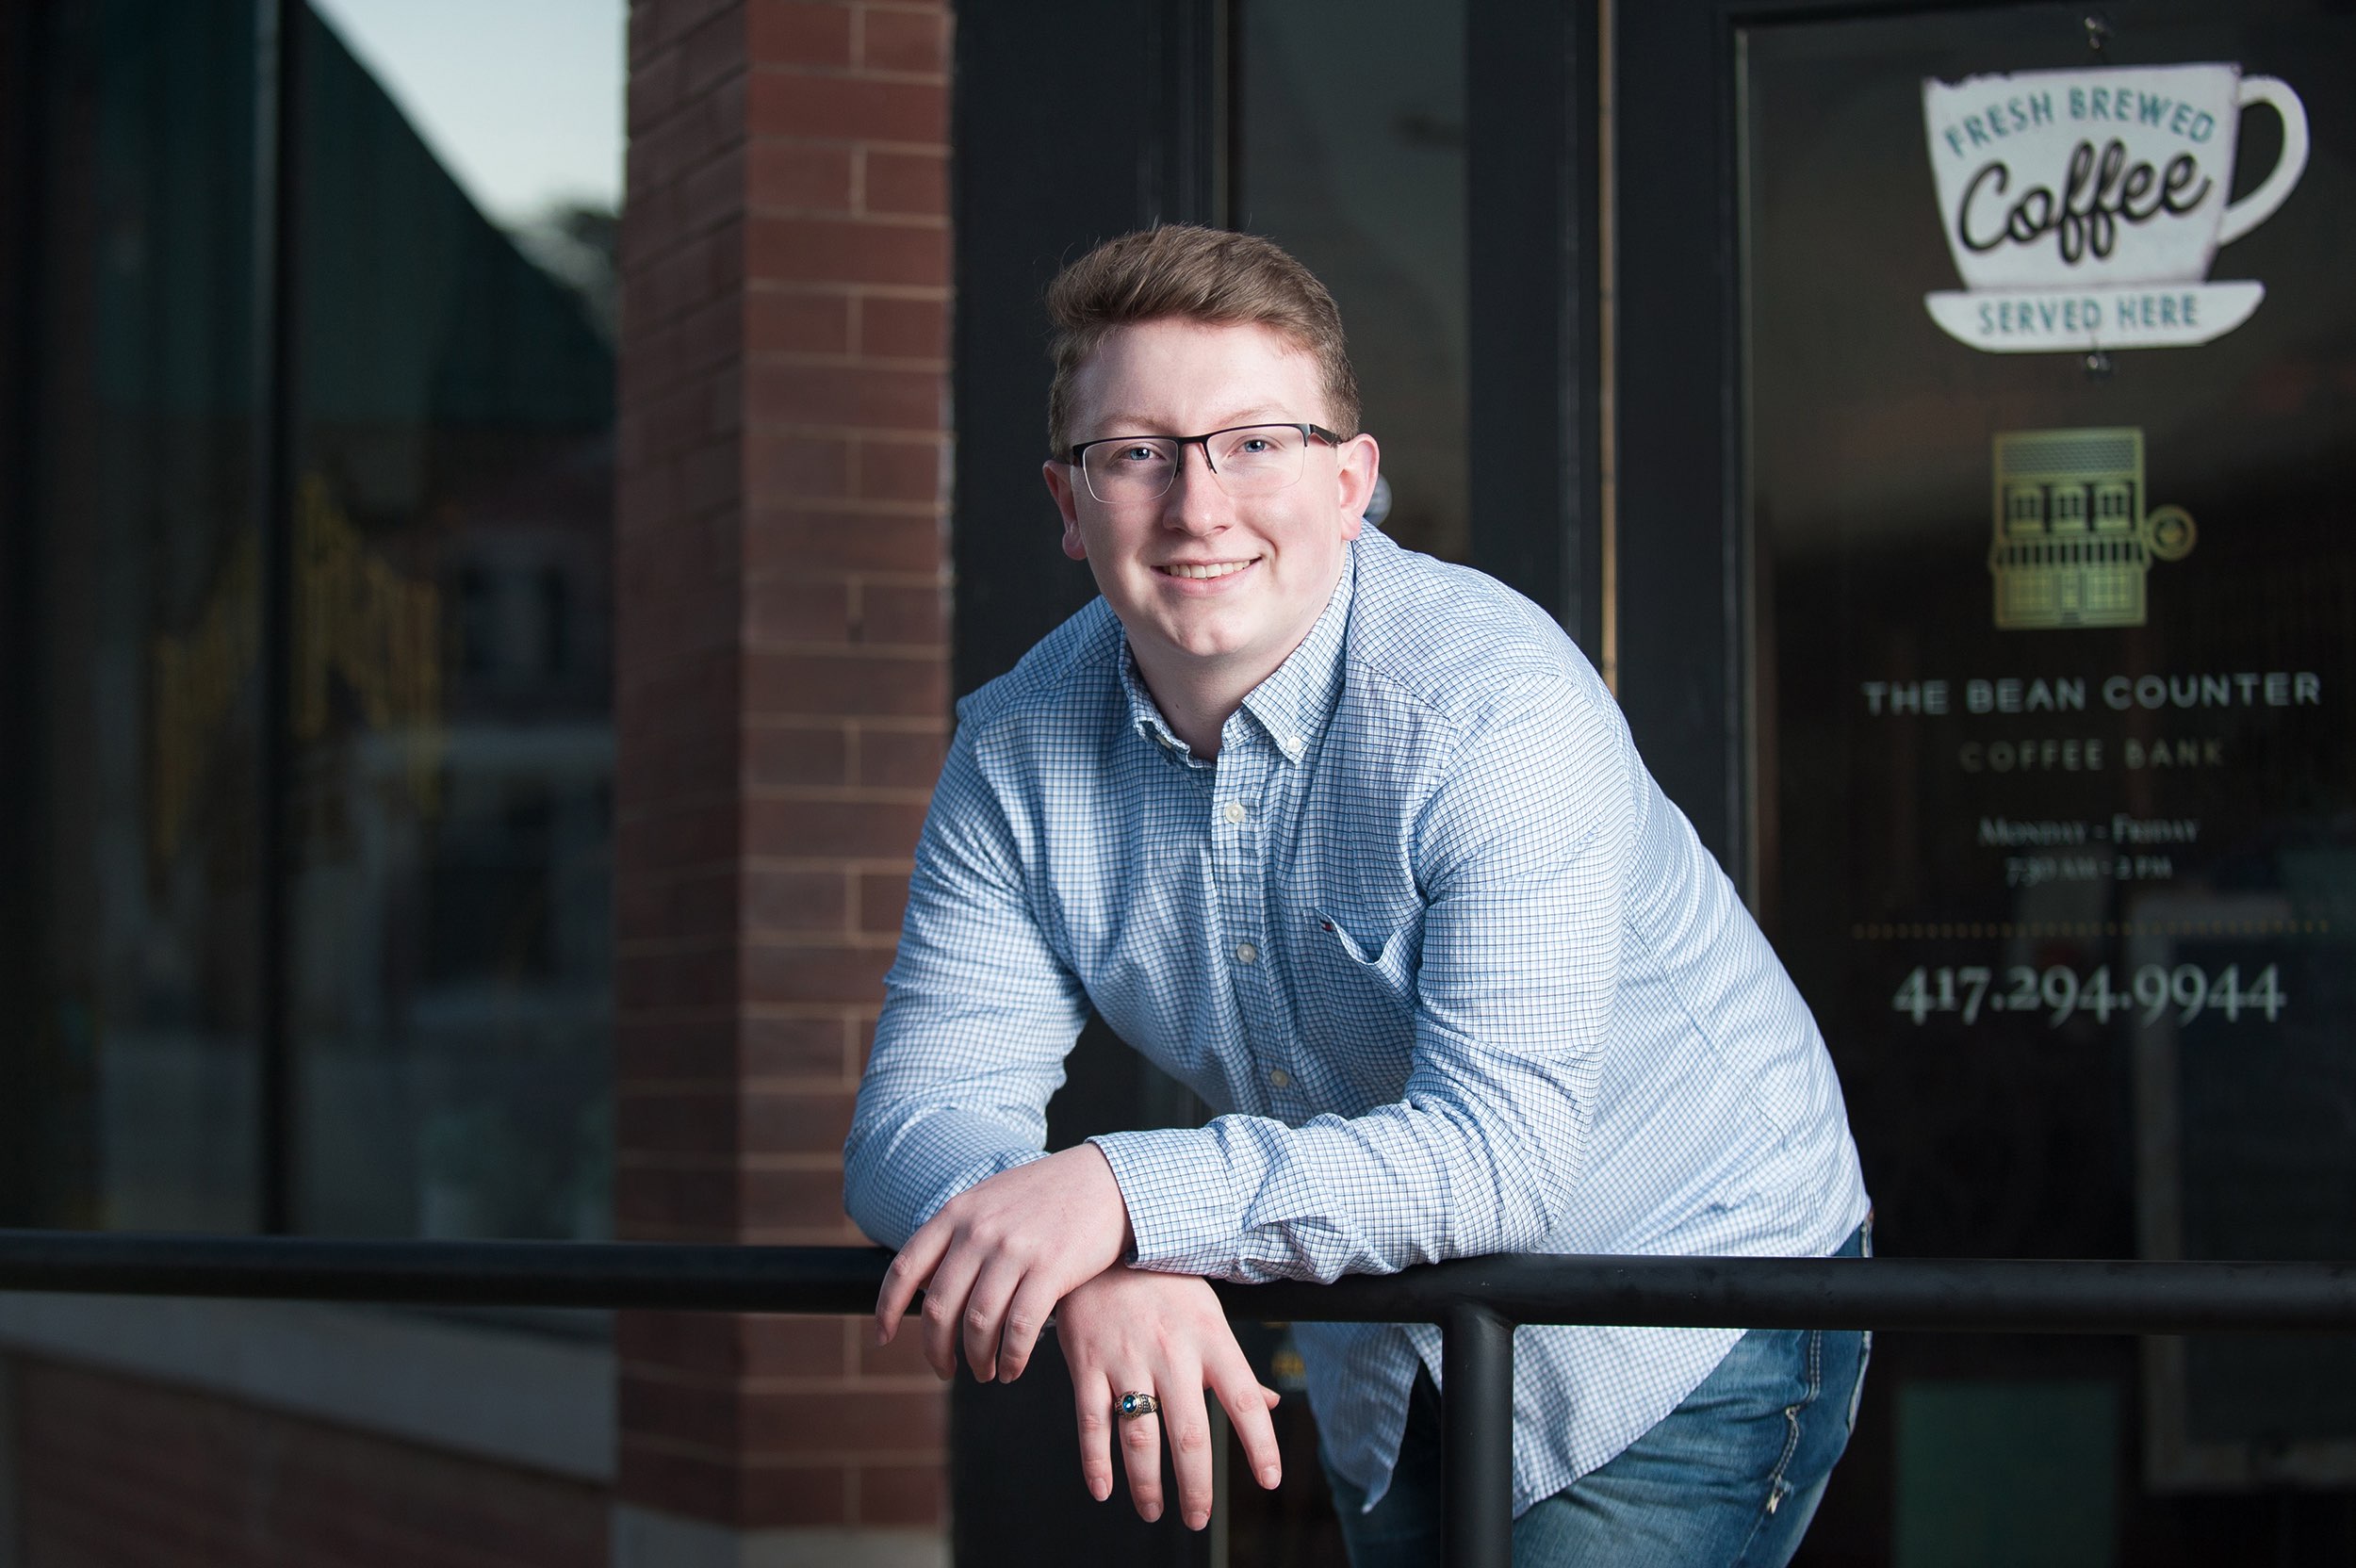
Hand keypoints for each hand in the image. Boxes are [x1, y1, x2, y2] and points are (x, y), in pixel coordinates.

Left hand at [874, 1143, 1133, 1382]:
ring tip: (984, 1372)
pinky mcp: (1050, 1270)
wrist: (1109, 1181)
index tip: (884, 1338)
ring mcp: (1013, 1250)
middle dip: (936, 1350)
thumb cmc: (1048, 1196)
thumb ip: (959, 1234)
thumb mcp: (992, 1199)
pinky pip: (1019, 1329)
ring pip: (977, 1325)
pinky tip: (1011, 1369)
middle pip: (939, 1308)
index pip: (904, 1269)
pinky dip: (1011, 1358)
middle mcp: (979, 1231)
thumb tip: (928, 1287)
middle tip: (945, 1370)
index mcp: (957, 1212)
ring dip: (977, 1359)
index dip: (887, 1310)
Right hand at [1057, 1266, 1283, 1528]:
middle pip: (1189, 1434)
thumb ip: (1234, 1365)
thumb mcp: (1209, 1314)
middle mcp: (1172, 1353)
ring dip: (1147, 1485)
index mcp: (1210, 1339)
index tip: (1270, 1481)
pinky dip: (1096, 1463)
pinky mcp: (1087, 1363)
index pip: (1244, 1400)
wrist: (1105, 1242)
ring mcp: (1126, 1359)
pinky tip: (1104, 1490)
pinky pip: (1091, 1422)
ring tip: (1154, 1511)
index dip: (1260, 1444)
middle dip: (1196, 1487)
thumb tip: (1268, 1403)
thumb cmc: (1165, 1283)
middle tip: (1197, 1518)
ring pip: (1138, 1437)